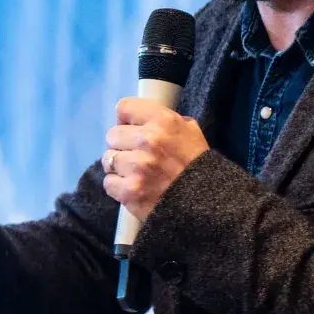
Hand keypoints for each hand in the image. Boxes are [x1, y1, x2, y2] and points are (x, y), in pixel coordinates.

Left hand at [102, 98, 208, 222]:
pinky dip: (118, 187)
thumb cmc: (197, 166)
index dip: (125, 119)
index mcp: (163, 121)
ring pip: (108, 159)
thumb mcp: (190, 132)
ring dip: (119, 167)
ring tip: (134, 174)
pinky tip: (132, 188)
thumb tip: (142, 118)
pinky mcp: (129, 191)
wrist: (206, 205)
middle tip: (135, 155)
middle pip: (112, 135)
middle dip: (122, 145)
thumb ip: (167, 120)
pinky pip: (108, 182)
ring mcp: (137, 167)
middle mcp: (147, 140)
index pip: (125, 107)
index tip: (130, 128)